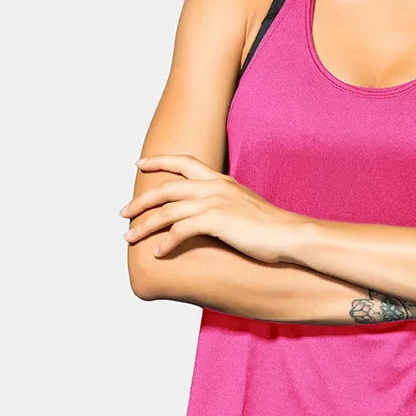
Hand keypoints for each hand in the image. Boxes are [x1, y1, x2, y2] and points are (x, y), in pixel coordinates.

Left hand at [120, 154, 301, 262]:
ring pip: (167, 211)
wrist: (291, 235)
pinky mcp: (216, 221)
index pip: (184, 162)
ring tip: (129, 237)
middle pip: (167, 187)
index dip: (160, 161)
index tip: (141, 164)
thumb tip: (214, 216)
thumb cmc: (273, 228)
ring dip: (144, 225)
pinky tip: (158, 253)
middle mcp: (215, 186)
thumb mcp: (246, 207)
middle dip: (141, 201)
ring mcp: (215, 202)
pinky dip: (165, 243)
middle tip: (124, 212)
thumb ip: (227, 205)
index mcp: (222, 180)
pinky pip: (179, 231)